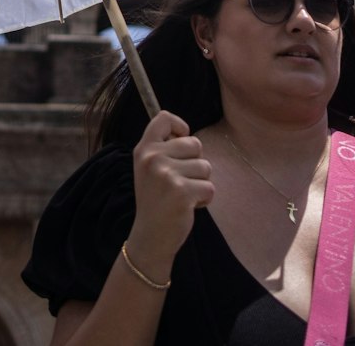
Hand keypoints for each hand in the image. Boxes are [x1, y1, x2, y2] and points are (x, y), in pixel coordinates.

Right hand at [127, 110, 212, 267]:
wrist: (150, 236)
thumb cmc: (155, 200)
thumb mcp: (148, 169)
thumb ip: (162, 149)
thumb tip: (186, 133)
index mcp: (144, 149)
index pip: (164, 118)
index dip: (180, 126)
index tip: (181, 139)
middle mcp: (153, 158)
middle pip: (195, 143)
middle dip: (195, 163)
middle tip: (180, 181)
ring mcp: (167, 174)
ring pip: (205, 166)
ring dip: (200, 182)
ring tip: (183, 195)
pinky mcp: (182, 192)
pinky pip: (210, 187)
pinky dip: (204, 198)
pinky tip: (188, 206)